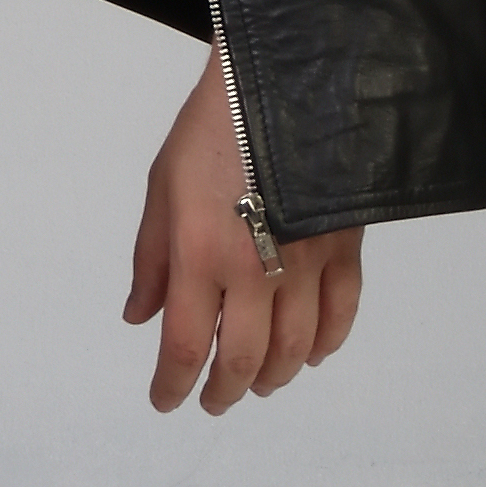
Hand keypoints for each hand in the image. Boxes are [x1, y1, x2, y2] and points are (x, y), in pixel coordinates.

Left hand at [125, 47, 364, 415]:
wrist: (286, 84)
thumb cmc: (213, 130)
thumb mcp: (162, 188)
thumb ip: (152, 260)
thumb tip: (140, 317)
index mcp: (201, 255)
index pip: (186, 345)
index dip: (174, 384)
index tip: (166, 402)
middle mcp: (256, 271)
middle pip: (244, 359)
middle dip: (224, 391)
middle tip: (213, 401)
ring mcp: (308, 264)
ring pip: (295, 349)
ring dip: (274, 377)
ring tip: (258, 384)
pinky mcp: (346, 249)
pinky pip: (340, 315)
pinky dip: (325, 345)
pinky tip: (311, 354)